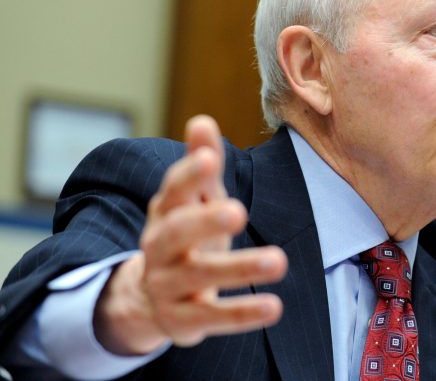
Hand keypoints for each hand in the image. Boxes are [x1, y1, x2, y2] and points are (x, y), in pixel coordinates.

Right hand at [94, 115, 287, 354]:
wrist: (151, 298)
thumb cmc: (187, 235)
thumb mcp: (194, 199)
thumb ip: (201, 162)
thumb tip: (202, 120)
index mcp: (165, 212)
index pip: (173, 190)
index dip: (190, 174)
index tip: (212, 158)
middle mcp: (159, 248)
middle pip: (176, 233)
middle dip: (205, 220)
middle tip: (238, 211)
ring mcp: (167, 285)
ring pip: (200, 276)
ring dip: (239, 268)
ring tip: (279, 261)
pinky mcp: (181, 321)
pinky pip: (212, 317)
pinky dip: (242, 313)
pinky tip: (274, 307)